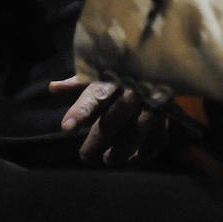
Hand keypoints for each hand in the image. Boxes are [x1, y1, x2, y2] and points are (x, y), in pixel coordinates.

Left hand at [51, 75, 168, 166]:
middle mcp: (135, 87)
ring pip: (137, 131)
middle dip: (98, 141)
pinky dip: (144, 153)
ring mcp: (155, 101)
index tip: (67, 128)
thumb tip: (53, 88)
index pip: (94, 95)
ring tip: (107, 159)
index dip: (80, 112)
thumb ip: (79, 84)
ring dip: (120, 150)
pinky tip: (131, 160)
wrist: (162, 60)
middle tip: (85, 156)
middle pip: (115, 118)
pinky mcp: (169, 114)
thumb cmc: (123, 70)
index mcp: (114, 74)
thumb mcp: (101, 72)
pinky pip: (158, 138)